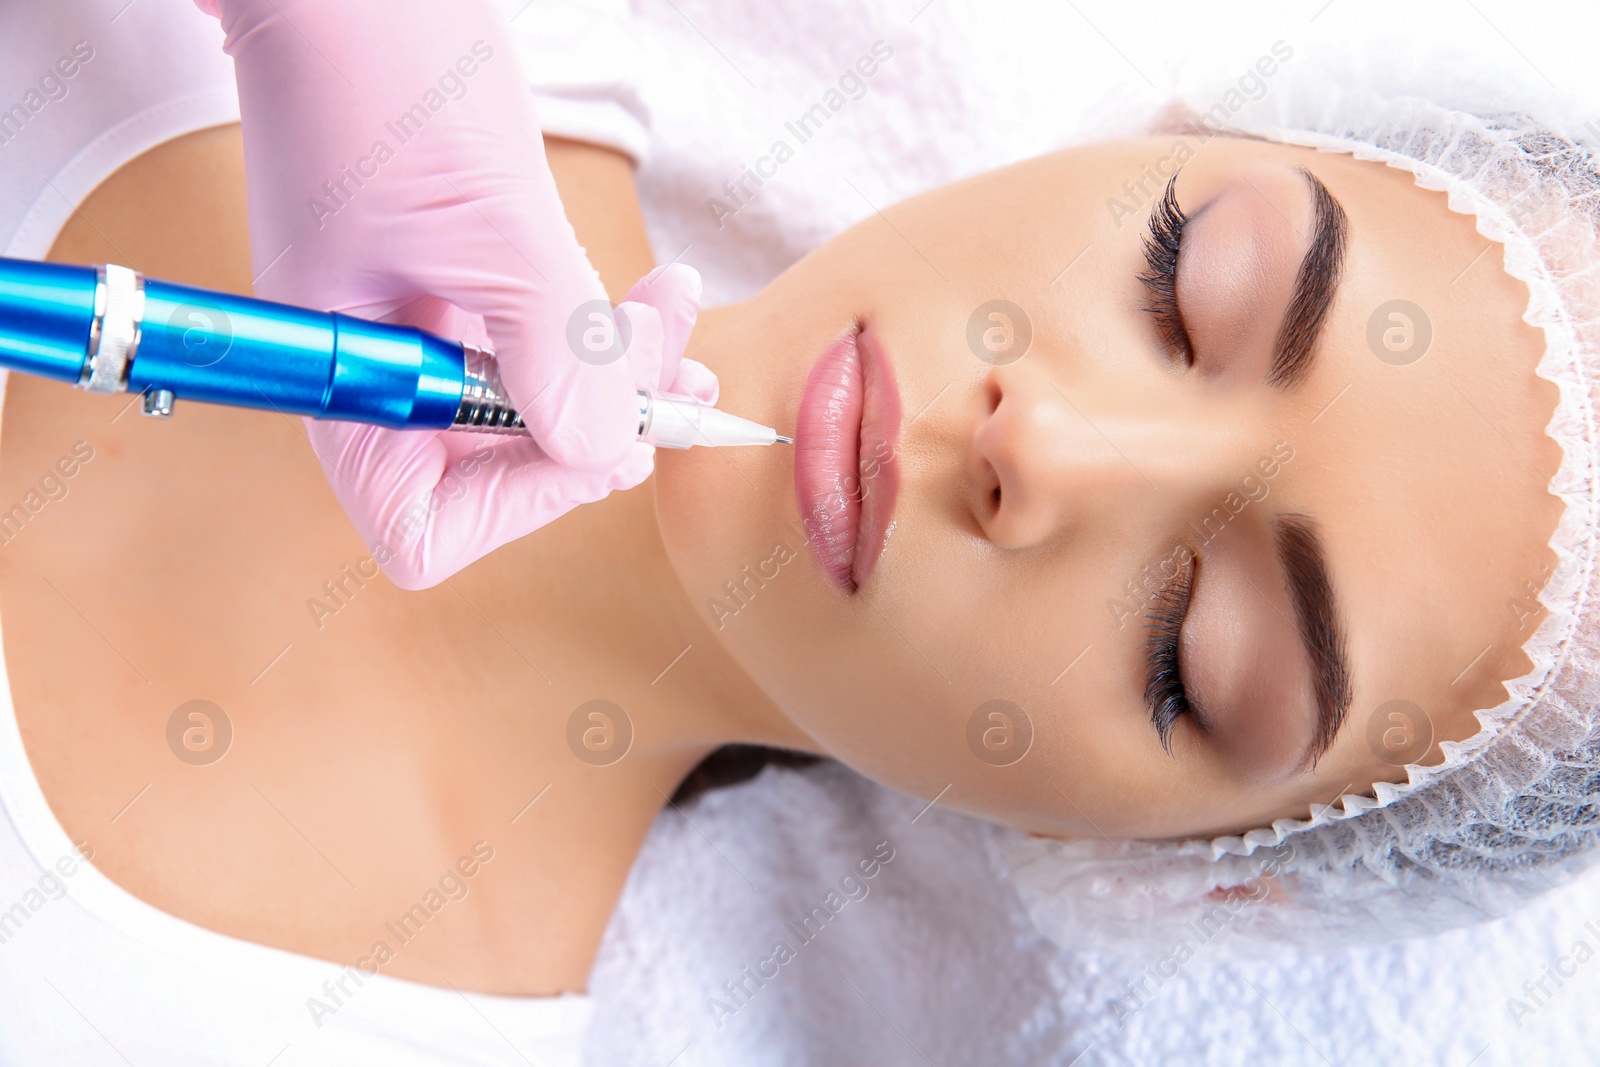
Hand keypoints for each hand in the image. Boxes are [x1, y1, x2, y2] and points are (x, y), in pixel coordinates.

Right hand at [194, 0, 714, 587]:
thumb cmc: (379, 73)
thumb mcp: (488, 225)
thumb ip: (554, 354)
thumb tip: (605, 456)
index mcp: (346, 383)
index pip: (425, 529)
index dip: (522, 502)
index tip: (597, 433)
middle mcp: (378, 376)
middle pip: (499, 476)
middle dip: (599, 428)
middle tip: (674, 373)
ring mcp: (415, 334)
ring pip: (535, 410)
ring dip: (621, 381)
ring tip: (672, 314)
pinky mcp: (455, 291)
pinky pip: (539, 349)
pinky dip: (600, 337)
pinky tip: (651, 305)